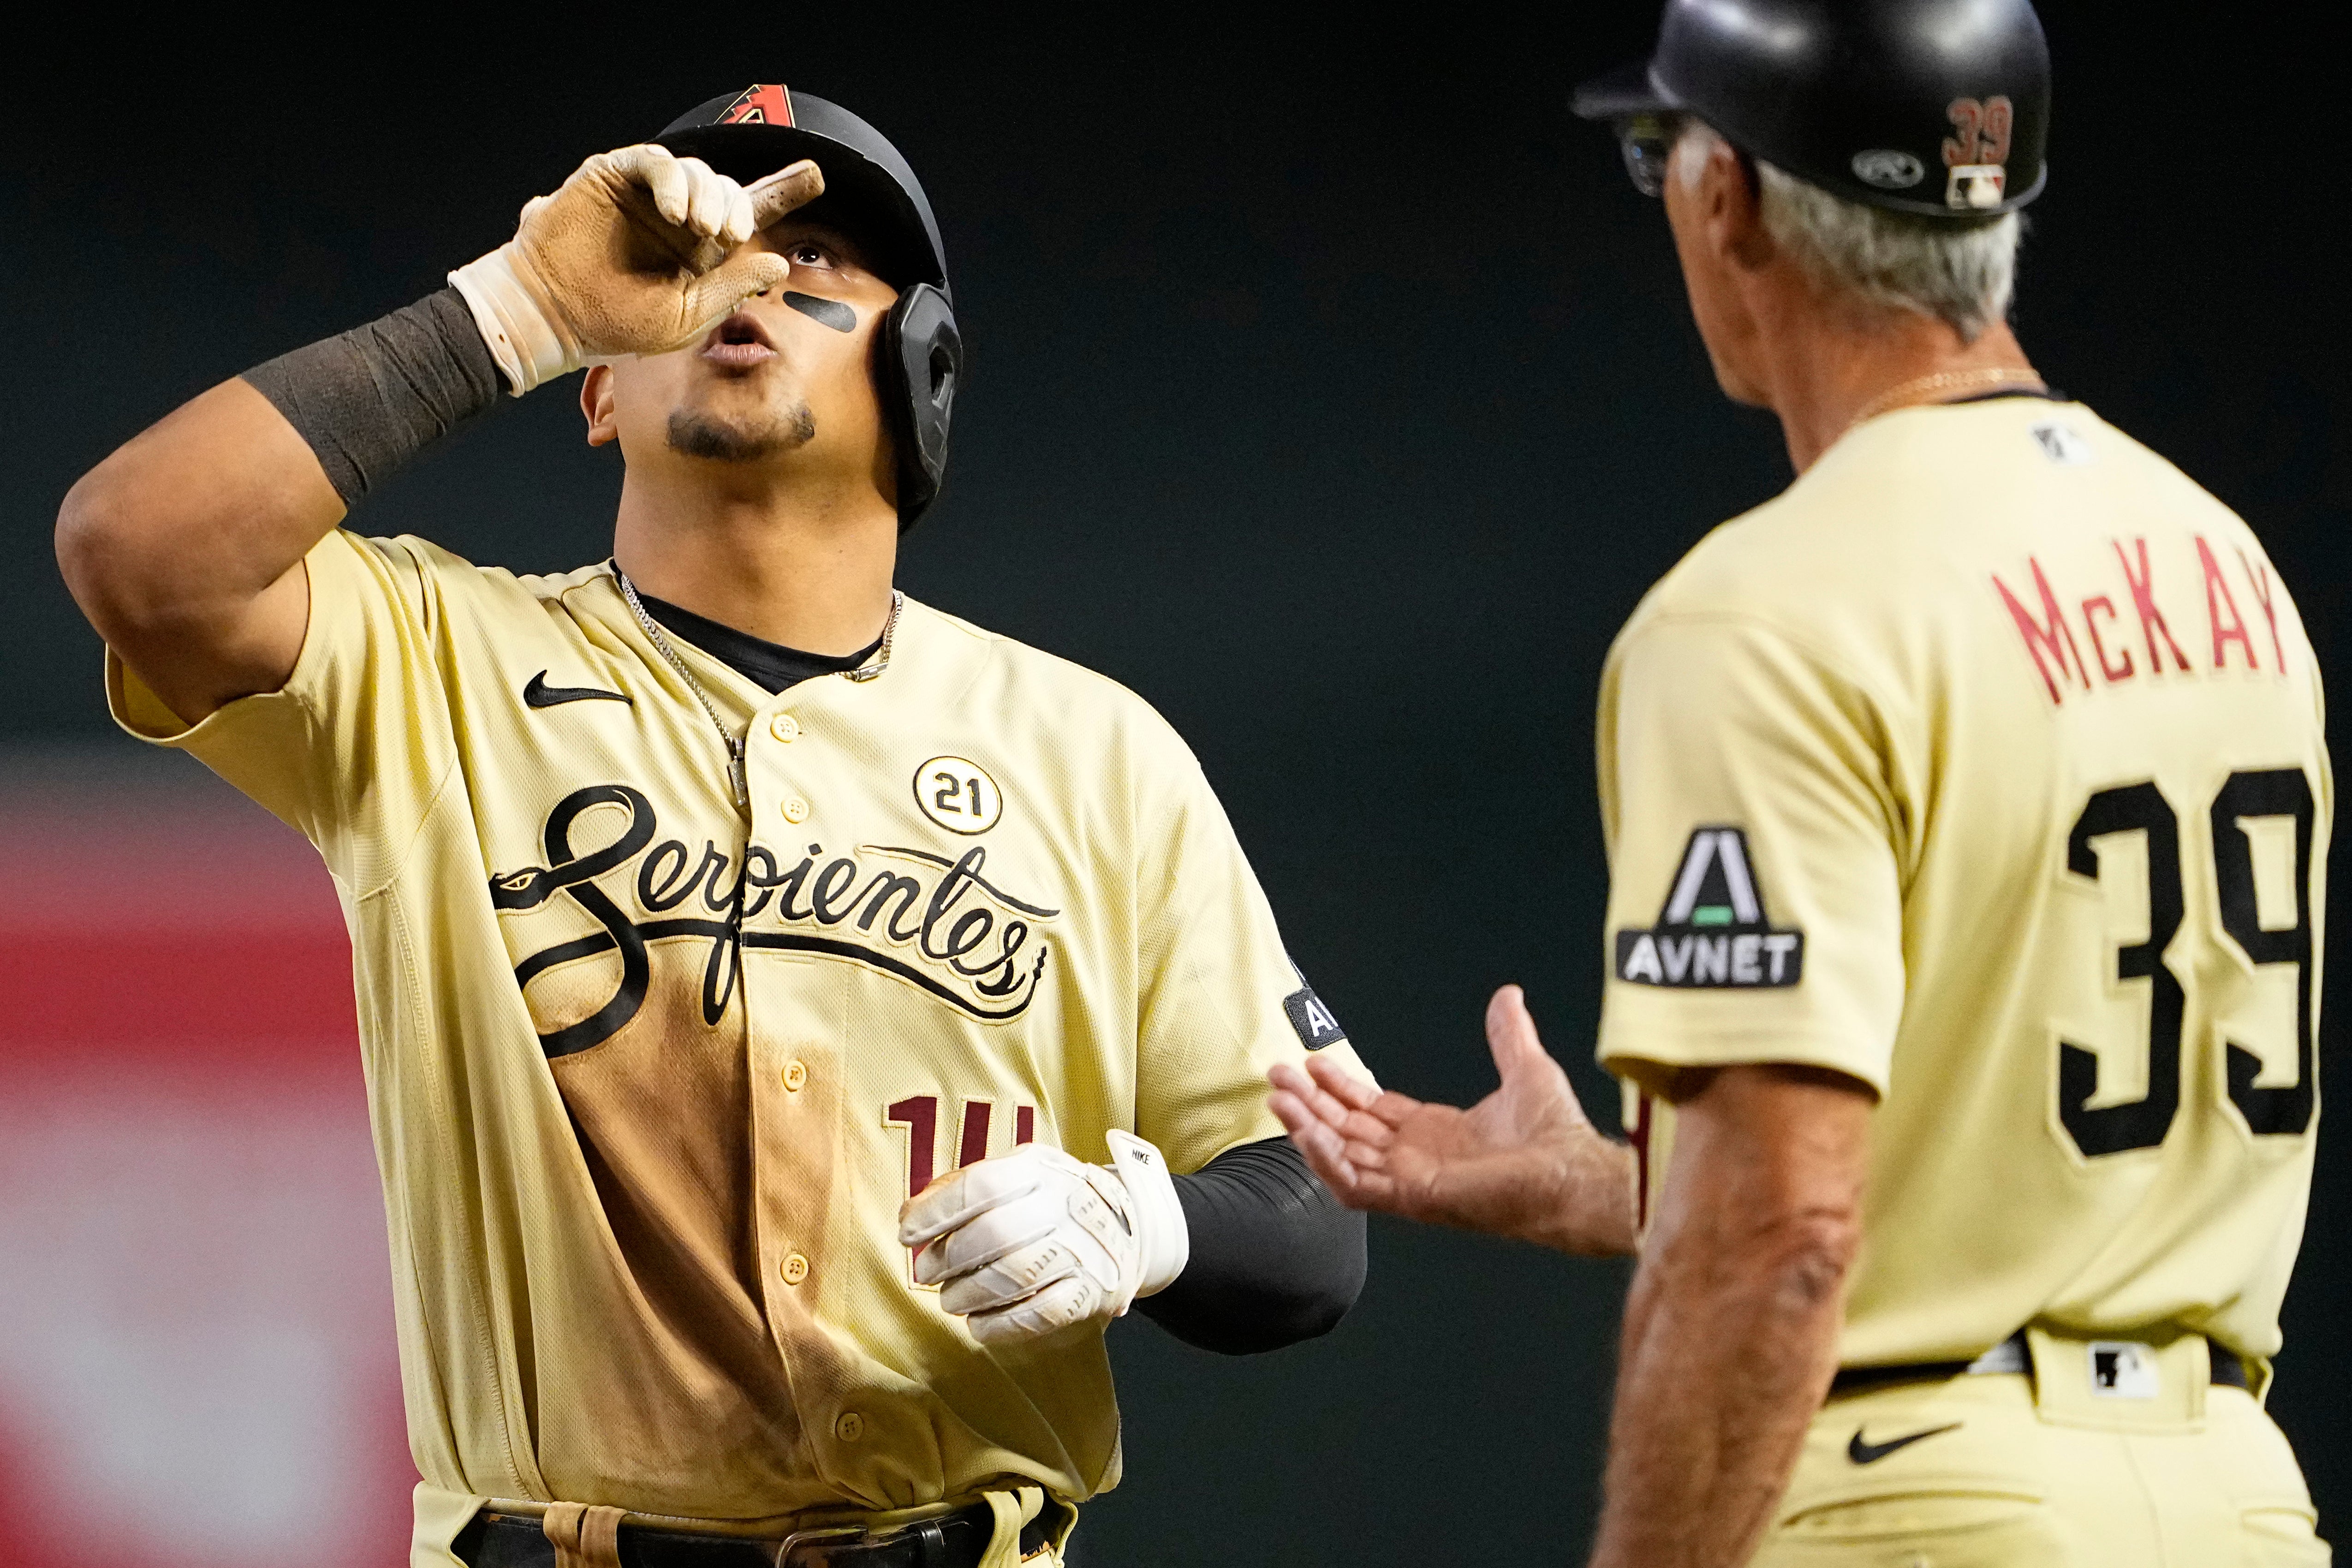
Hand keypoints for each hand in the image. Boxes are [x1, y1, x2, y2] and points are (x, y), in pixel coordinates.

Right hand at [448, 144, 825, 392]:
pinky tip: (675, 213)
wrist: (556, 314)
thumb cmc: (616, 323)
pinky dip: (674, 181)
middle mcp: (679, 218)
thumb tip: (777, 262)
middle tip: (729, 236)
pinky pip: (658, 161)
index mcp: (701, 251)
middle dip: (739, 207)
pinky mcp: (616, 176)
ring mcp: (648, 195)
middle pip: (728, 189)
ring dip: (709, 196)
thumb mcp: (686, 317)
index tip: (816, 175)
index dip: (783, 192)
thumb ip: (731, 289)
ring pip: (698, 172)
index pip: (749, 214)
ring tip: (701, 229)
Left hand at [897, 1132, 1190, 1345]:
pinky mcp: (1093, 1292)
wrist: (1129, 1227)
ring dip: (969, 1295)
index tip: (908, 1234)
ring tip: (952, 1300)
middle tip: (930, 1274)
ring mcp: (1083, 1249)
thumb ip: (964, 1187)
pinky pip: (1041, 1315)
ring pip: (1015, 1276)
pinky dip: (1001, 1325)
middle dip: (949, 1260)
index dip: (935, 1212)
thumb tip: (912, 1215)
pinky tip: (980, 1325)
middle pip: (994, 1234)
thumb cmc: (1050, 1202)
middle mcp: (1065, 1204)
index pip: (979, 1185)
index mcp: (1039, 1169)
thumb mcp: (1016, 1175)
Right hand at [1267, 985, 1634, 1254]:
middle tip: (1277, 1075)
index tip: (1313, 1063)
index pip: (1372, 1112)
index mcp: (1436, 1135)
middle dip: (1311, 1104)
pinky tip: (1307, 1133)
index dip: (1341, 1087)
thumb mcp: (1526, 1068)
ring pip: (1342, 1156)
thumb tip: (1508, 996)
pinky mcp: (1413, 1198)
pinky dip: (1328, 1160)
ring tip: (1279, 1098)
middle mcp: (1417, 1159)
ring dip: (1307, 1128)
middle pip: (1347, 1130)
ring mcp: (1411, 1182)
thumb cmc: (1559, 1135)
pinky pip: (1355, 1185)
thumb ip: (1508, 1035)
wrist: (1573, 1172)